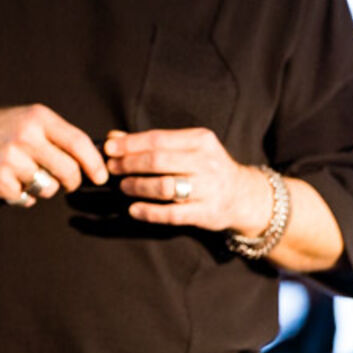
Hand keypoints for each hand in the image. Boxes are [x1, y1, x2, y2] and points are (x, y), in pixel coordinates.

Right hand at [0, 103, 108, 204]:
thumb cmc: (4, 129)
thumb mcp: (31, 120)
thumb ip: (60, 136)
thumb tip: (97, 161)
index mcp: (39, 118)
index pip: (78, 143)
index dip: (95, 164)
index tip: (101, 177)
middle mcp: (25, 136)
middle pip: (69, 171)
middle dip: (72, 182)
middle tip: (67, 182)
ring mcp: (10, 159)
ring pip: (48, 188)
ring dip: (44, 188)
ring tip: (28, 175)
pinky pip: (27, 199)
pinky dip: (22, 195)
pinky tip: (10, 181)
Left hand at [104, 128, 268, 232]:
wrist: (243, 196)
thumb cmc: (205, 167)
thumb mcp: (186, 148)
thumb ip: (152, 142)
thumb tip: (113, 138)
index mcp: (201, 140)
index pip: (158, 139)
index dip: (129, 144)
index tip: (109, 149)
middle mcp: (207, 163)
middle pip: (158, 161)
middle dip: (129, 164)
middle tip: (112, 168)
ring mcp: (209, 189)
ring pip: (164, 186)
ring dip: (137, 186)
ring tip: (124, 186)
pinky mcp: (206, 213)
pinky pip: (172, 214)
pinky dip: (149, 212)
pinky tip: (134, 209)